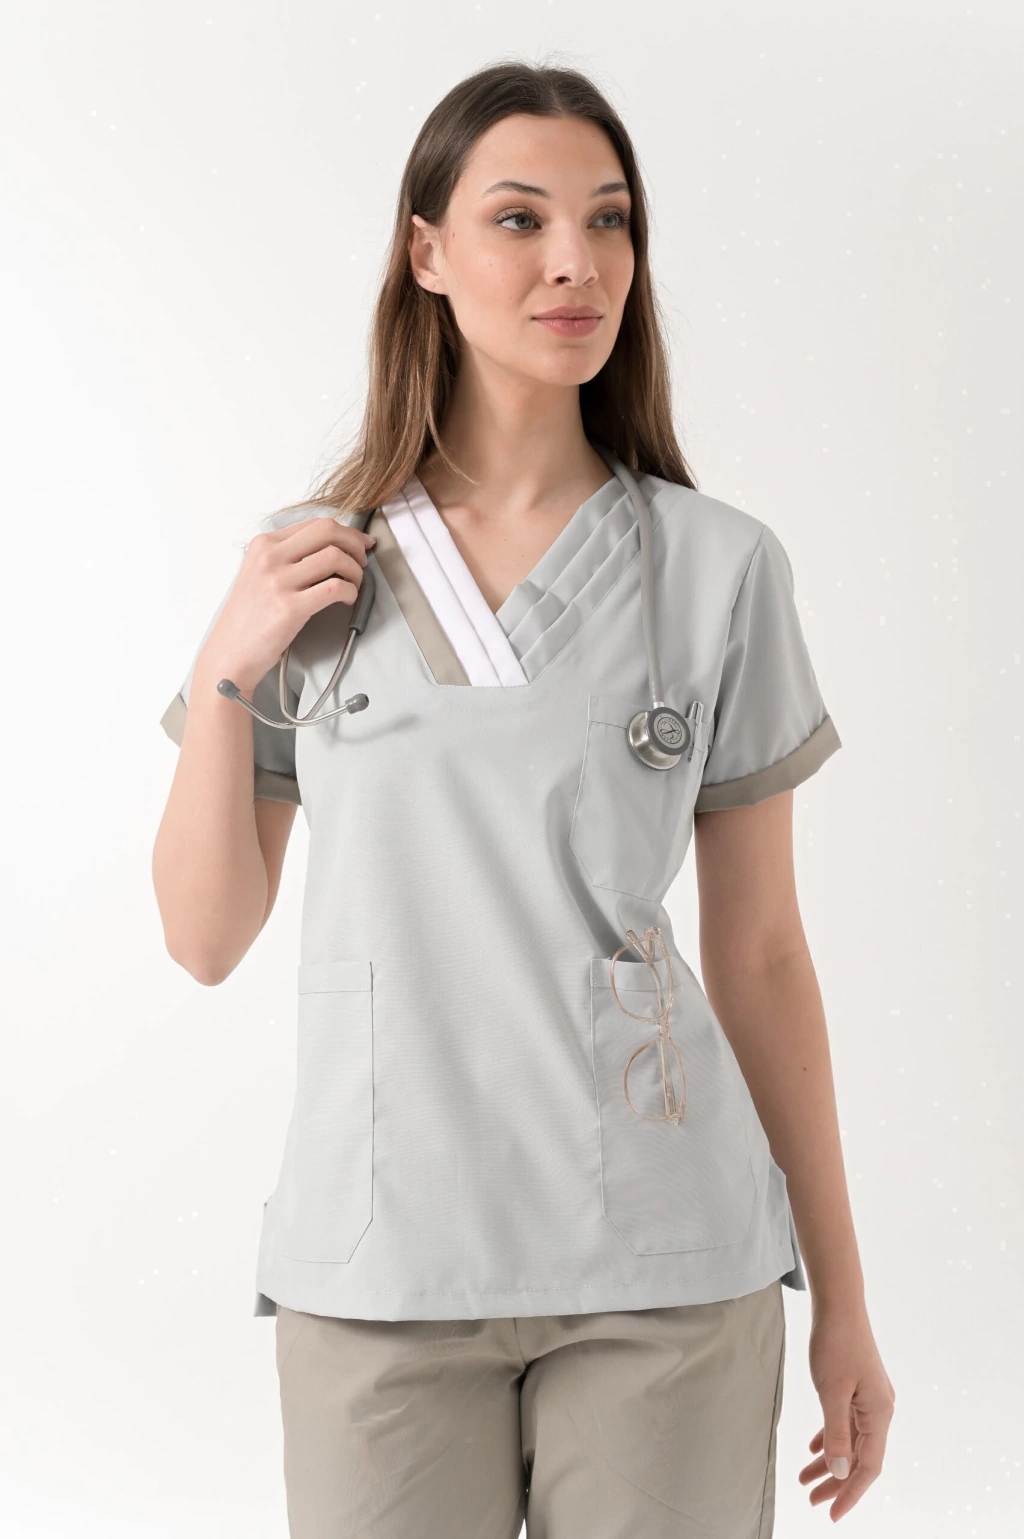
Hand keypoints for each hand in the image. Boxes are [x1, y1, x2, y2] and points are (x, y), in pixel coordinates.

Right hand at [199, 515, 376, 693]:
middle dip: (355, 544)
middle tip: (362, 561)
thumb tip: (332, 546)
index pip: (315, 524)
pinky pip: (334, 587)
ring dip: (355, 571)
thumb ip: (288, 556)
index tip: (360, 543)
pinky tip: (347, 599)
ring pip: (335, 557)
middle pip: (328, 531)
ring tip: (354, 584)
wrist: (231, 652)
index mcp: (263, 545)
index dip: (347, 532)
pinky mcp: (290, 608)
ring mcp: (279, 582)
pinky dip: (350, 591)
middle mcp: (270, 558)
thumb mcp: (258, 573)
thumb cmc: (249, 617)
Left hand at [799, 1301, 894, 1521]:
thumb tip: (839, 1472)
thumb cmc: (836, 1344)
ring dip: (830, 1463)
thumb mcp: (831, 1392)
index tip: (831, 1514)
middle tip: (812, 1500)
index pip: (868, 1466)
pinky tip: (814, 1451)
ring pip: (851, 1442)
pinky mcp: (858, 1389)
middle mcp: (880, 1410)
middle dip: (837, 1483)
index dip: (850, 1493)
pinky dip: (831, 1439)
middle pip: (860, 1458)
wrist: (839, 1305)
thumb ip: (836, 1433)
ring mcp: (870, 1399)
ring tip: (805, 1480)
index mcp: (879, 1414)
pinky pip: (846, 1424)